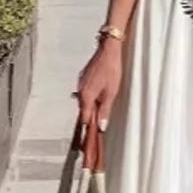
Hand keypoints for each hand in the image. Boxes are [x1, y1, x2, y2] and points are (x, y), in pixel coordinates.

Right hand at [75, 39, 121, 168]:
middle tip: (96, 132)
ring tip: (100, 114)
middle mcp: (80, 92)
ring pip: (85, 102)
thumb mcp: (112, 92)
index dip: (87, 131)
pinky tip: (99, 98)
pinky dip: (91, 99)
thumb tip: (101, 127)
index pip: (84, 119)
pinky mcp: (84, 79)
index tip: (88, 143)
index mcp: (86, 97)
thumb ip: (105, 110)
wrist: (108, 49)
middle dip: (90, 120)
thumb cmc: (112, 69)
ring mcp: (81, 85)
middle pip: (84, 112)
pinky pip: (86, 94)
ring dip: (91, 109)